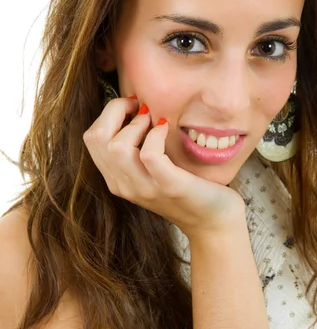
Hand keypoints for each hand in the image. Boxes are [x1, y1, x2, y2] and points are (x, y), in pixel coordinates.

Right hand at [83, 98, 244, 239]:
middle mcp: (124, 186)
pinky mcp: (170, 187)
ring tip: (153, 121)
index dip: (108, 114)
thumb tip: (134, 109)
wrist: (213, 222)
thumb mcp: (151, 172)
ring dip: (136, 124)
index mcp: (116, 180)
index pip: (92, 138)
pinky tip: (166, 128)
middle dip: (116, 111)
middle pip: (97, 138)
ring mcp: (145, 189)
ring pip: (117, 147)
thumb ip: (136, 151)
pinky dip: (156, 135)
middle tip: (141, 107)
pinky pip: (150, 154)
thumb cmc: (187, 189)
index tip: (131, 106)